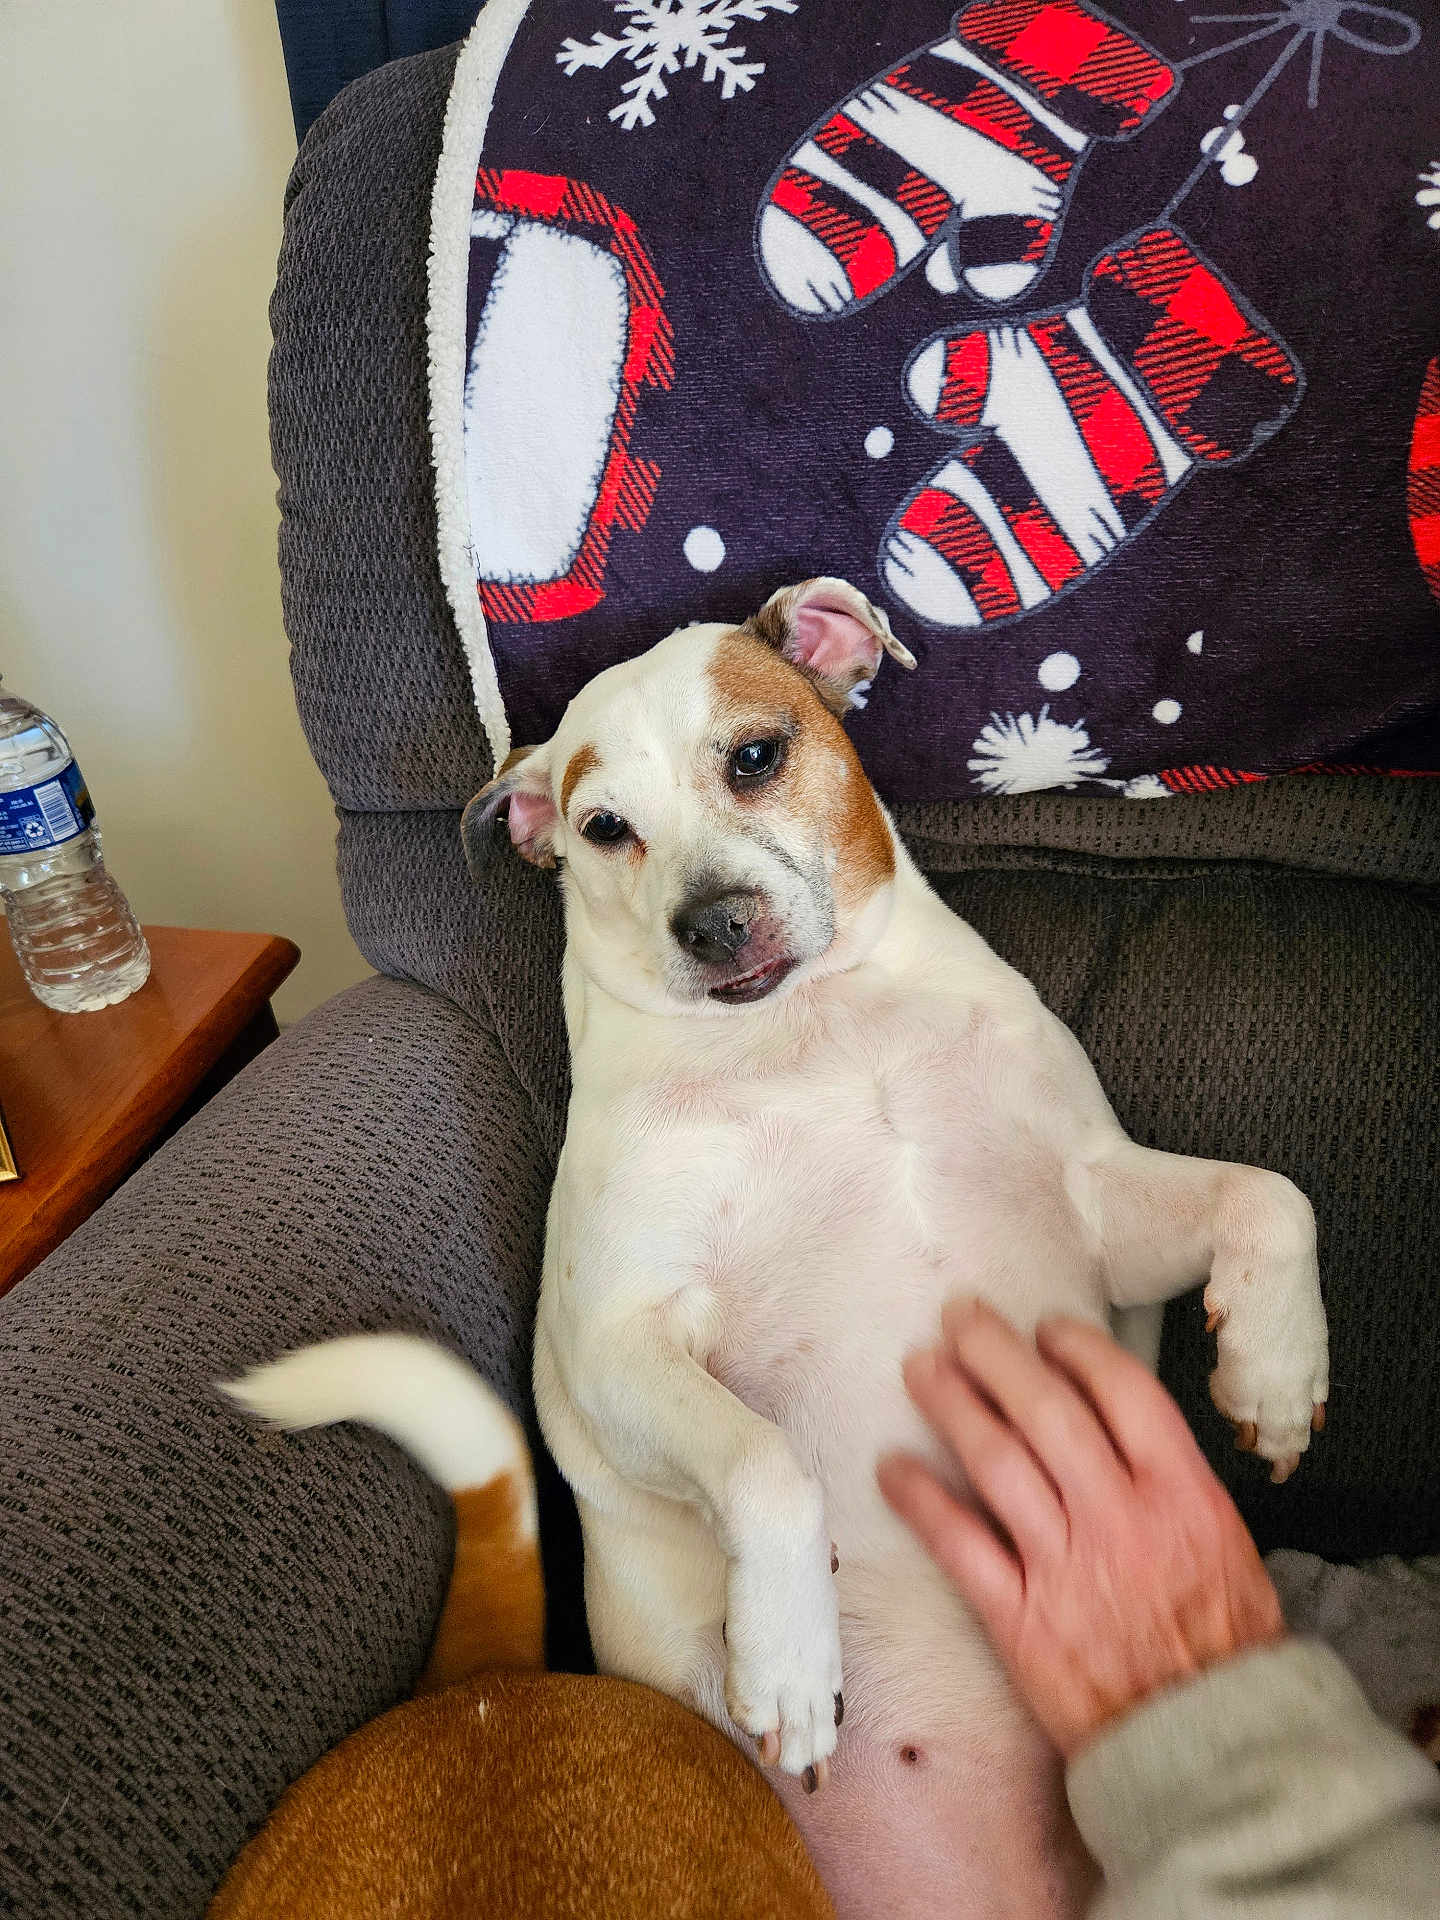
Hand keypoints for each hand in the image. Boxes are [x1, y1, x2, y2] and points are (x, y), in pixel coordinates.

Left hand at [877, 1301, 1285, 1758]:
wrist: (1213, 1749)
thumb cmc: (1226, 1649)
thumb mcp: (1224, 1544)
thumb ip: (1169, 1480)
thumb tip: (1115, 1417)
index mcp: (1182, 1494)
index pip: (1122, 1391)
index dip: (1077, 1348)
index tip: (1044, 1327)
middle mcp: (1120, 1517)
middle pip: (1046, 1410)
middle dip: (995, 1353)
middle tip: (958, 1316)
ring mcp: (1067, 1566)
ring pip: (997, 1462)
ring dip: (952, 1405)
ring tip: (920, 1367)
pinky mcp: (1021, 1619)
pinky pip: (961, 1545)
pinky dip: (922, 1501)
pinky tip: (892, 1467)